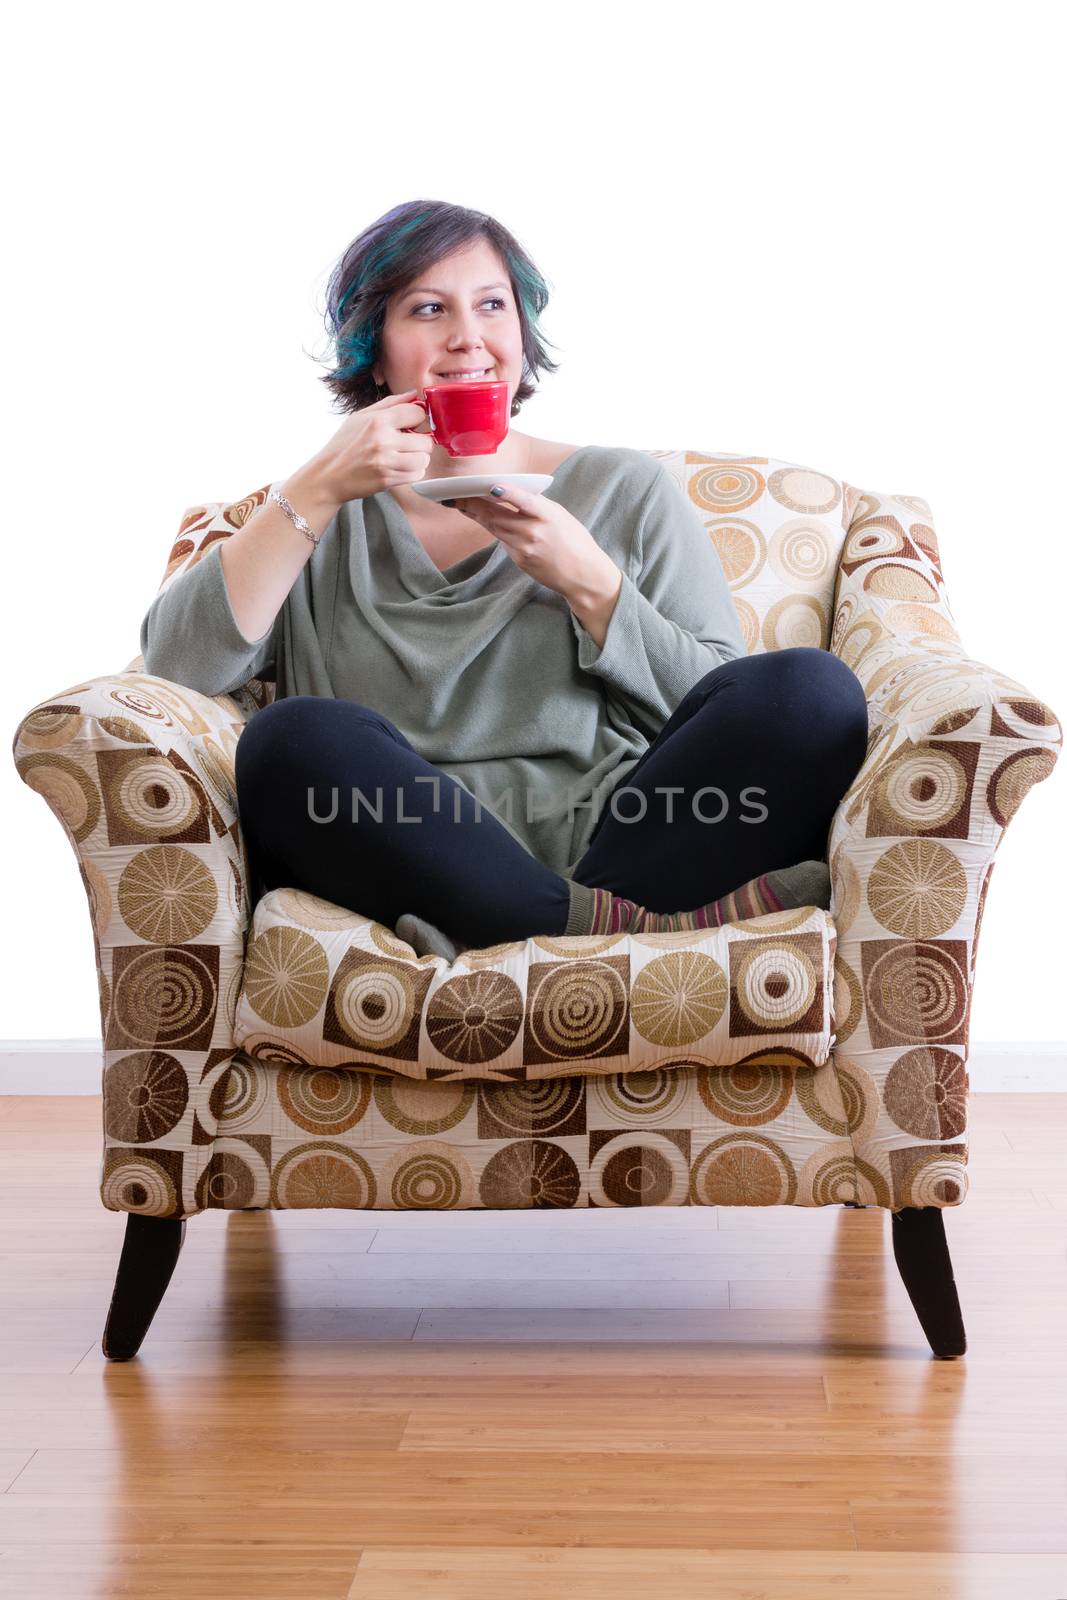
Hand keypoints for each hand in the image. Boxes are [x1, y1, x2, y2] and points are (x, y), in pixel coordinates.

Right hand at [307, 390, 433, 504]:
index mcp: (378, 421)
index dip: (417, 419)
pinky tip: (399, 468)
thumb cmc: (343, 445)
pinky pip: (416, 475)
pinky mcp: (387, 480)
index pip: (418, 413)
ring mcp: (386, 462)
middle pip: (425, 441)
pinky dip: (412, 472)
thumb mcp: (360, 417)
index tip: (410, 424)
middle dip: (419, 442)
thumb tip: (413, 395)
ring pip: (423, 460)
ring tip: (403, 457)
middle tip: (407, 444)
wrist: (328, 476)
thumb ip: (389, 404)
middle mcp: (383, 441)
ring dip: (417, 459)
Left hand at [448, 483, 619, 602]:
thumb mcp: (561, 516)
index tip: (491, 486)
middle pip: (497, 515)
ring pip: (494, 527)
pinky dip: (494, 528)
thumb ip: (537, 505)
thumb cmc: (575, 541)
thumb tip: (510, 494)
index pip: (524, 502)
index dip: (507, 493)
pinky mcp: (519, 560)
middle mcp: (534, 533)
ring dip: (475, 514)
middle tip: (454, 494)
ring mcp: (524, 549)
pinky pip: (502, 541)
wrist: (583, 575)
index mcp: (548, 516)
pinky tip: (483, 518)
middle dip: (473, 504)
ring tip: (459, 503)